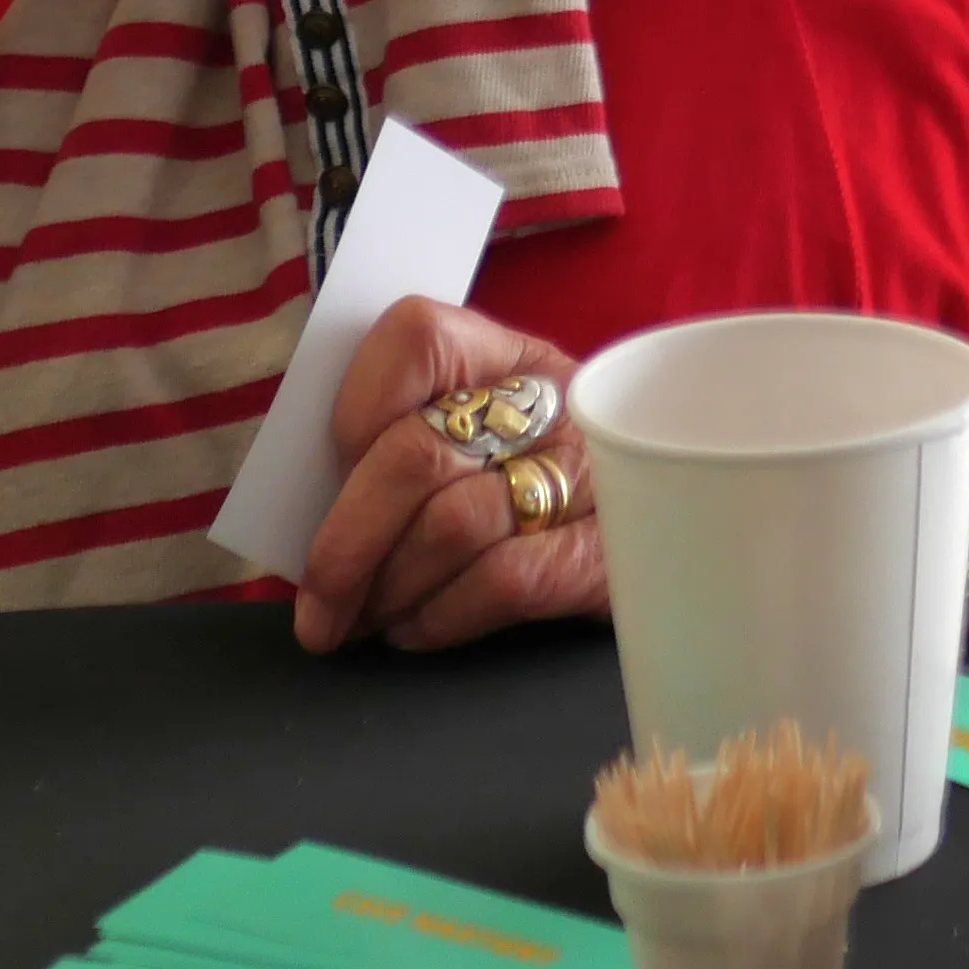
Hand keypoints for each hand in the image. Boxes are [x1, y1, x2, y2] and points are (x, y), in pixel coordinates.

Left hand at [294, 299, 606, 655]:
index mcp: (501, 355)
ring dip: (387, 588)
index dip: (358, 404)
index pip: (416, 338)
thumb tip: (308, 509)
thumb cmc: (513, 484)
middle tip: (315, 605)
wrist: (661, 529)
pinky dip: (441, 616)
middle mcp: (552, 400)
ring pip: (454, 526)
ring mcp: (588, 474)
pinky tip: (415, 630)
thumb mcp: (467, 437)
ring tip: (359, 620)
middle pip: (419, 453)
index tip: (326, 467)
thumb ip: (394, 446)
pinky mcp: (608, 551)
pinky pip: (504, 582)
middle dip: (347, 542)